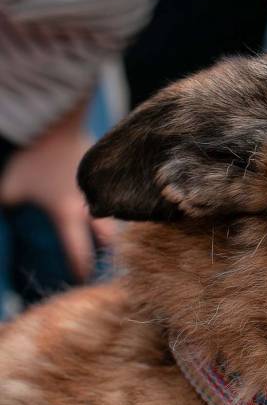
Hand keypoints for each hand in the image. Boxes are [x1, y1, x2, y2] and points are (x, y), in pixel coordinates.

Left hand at [0, 104, 115, 280]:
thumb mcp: (11, 188)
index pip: (77, 247)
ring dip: (116, 224)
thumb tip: (5, 210)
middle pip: (108, 234)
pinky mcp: (104, 170)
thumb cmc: (34, 160)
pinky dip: (116, 198)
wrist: (59, 126)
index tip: (84, 278)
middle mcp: (88, 204)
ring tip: (118, 233)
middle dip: (111, 249)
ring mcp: (100, 186)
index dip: (80, 265)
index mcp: (66, 213)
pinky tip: (117, 197)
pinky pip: (113, 191)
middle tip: (114, 260)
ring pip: (115, 211)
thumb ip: (9, 203)